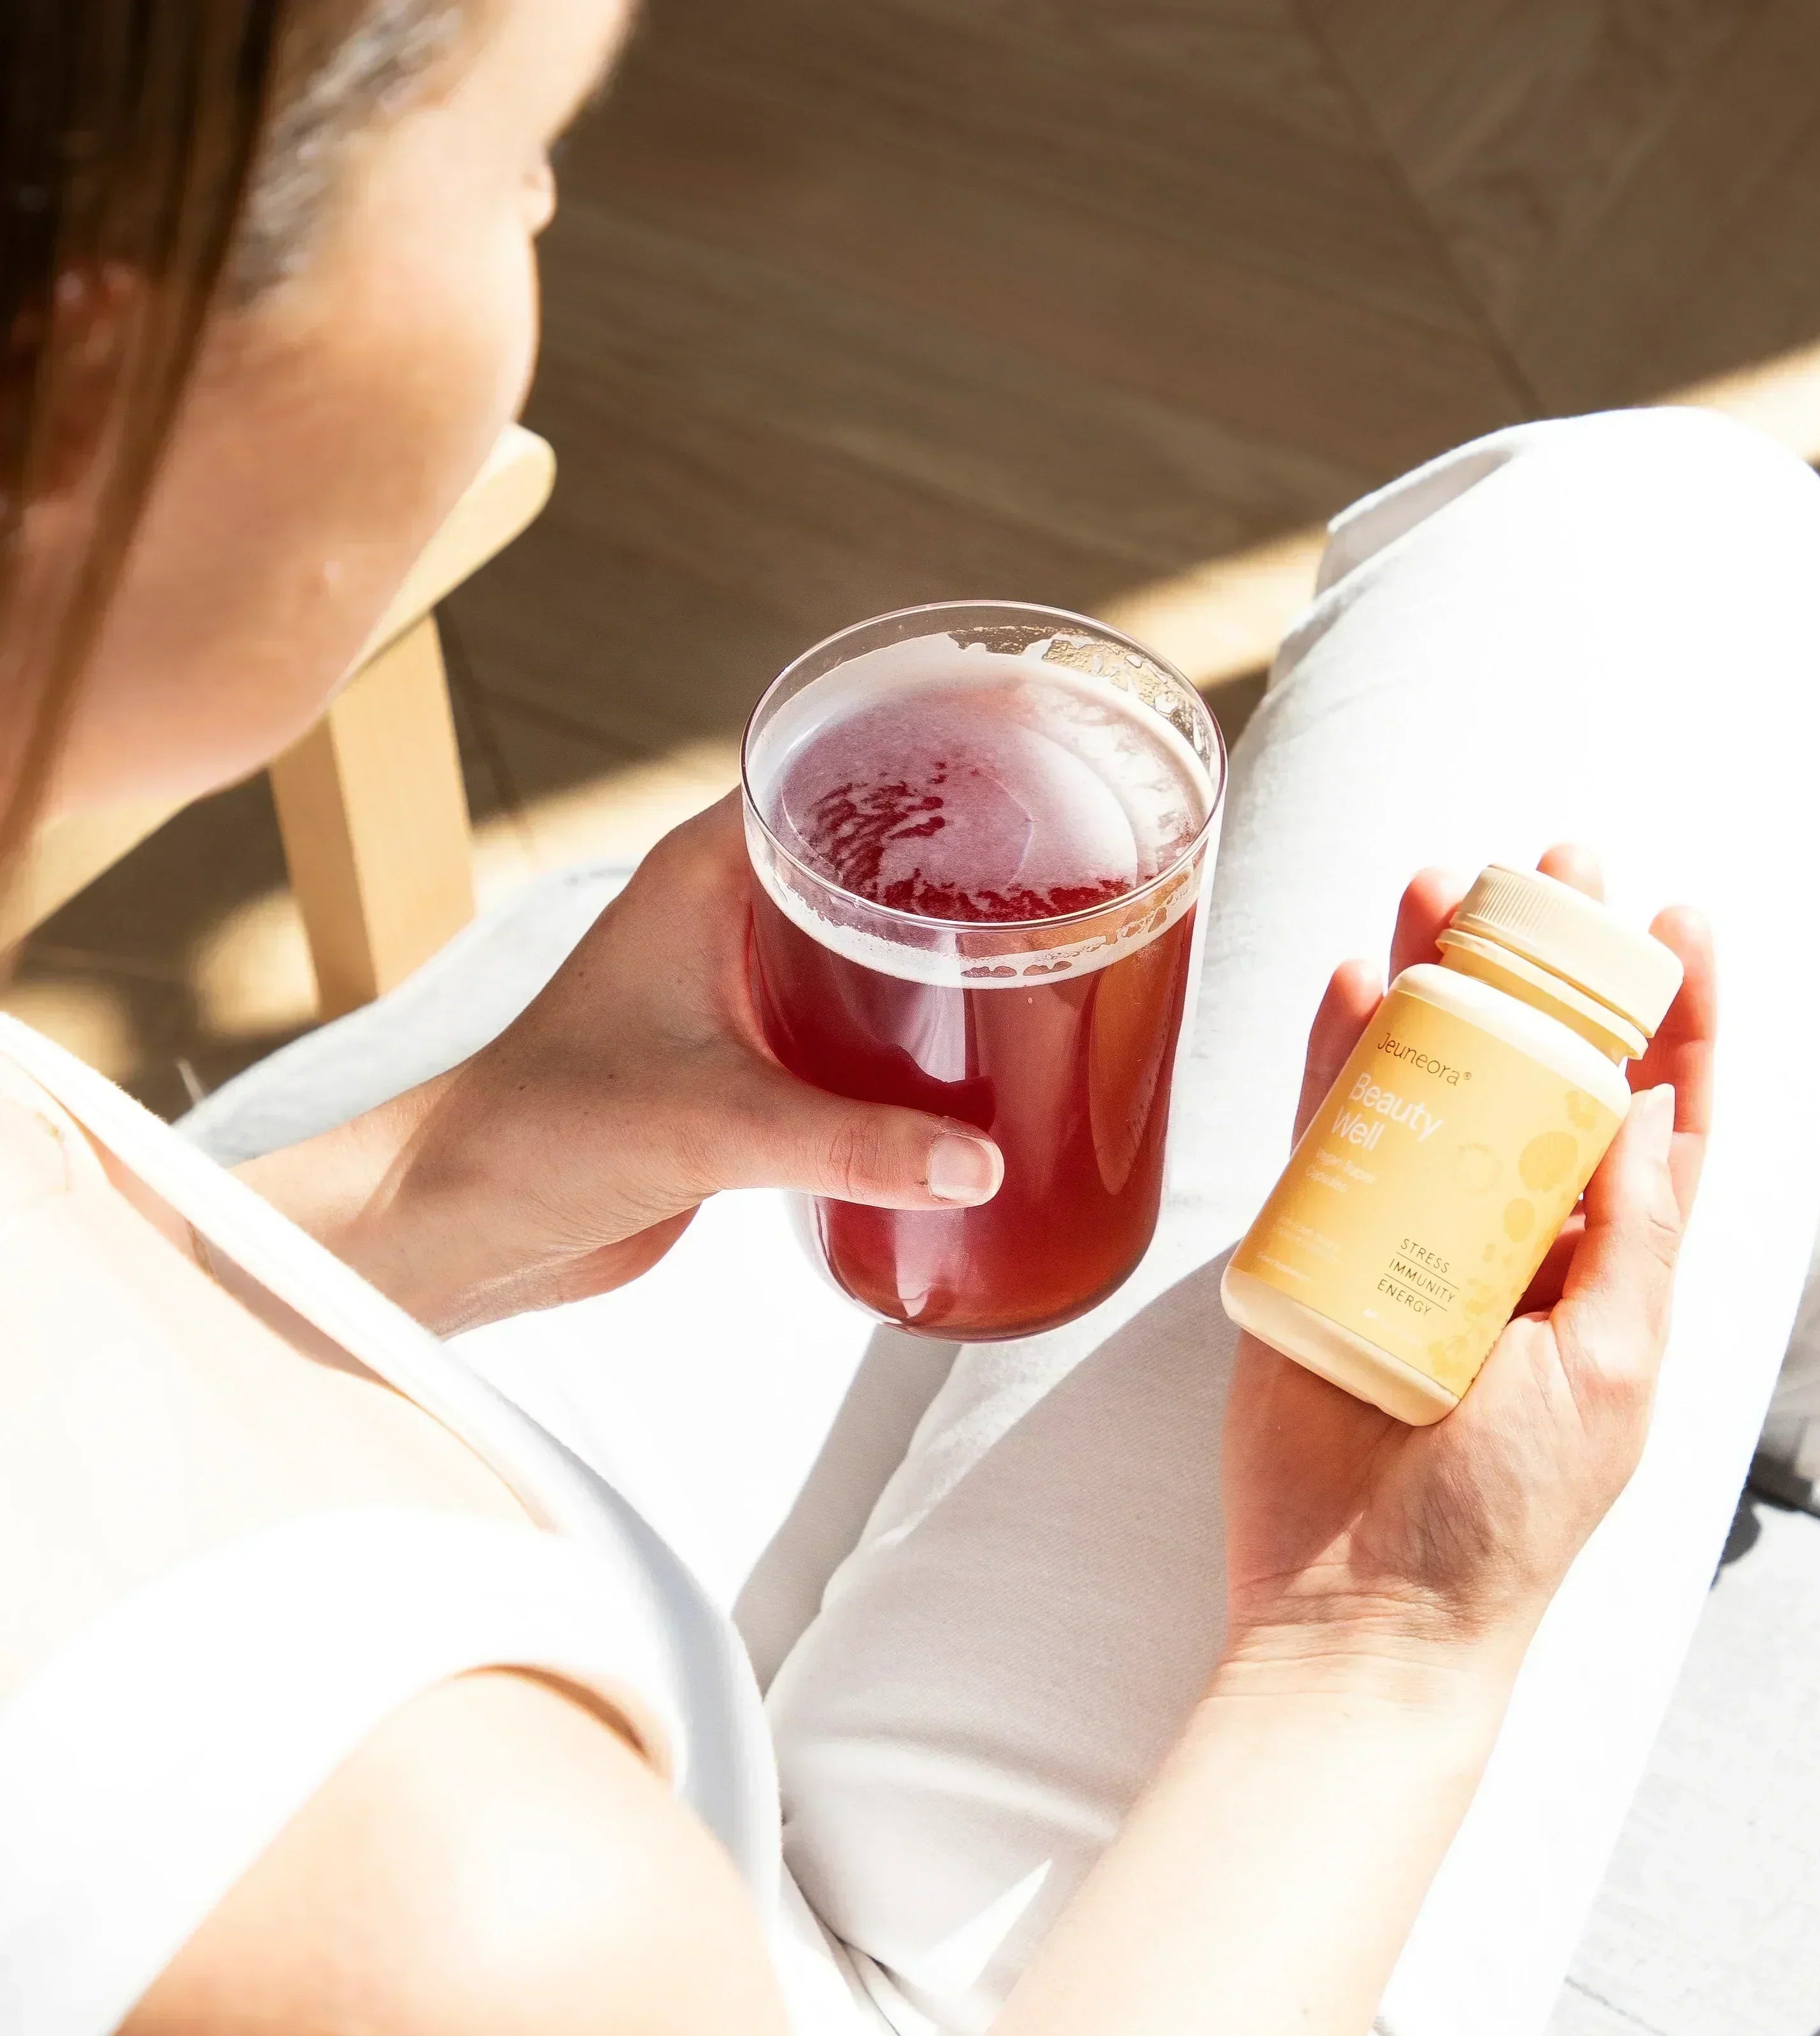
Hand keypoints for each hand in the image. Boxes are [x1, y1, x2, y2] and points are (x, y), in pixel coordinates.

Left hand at [243, 794, 1003, 1331]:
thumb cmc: (539, 1135)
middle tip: (1073, 862)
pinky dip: (920, 1030)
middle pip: (872, 851)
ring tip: (1051, 952)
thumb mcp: (711, 1124)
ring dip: (946, 949)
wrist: (467, 1225)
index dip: (928, 746)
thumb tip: (979, 1161)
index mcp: (707, 874)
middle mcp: (729, 915)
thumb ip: (850, 1142)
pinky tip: (985, 1055)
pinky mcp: (755, 1066)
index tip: (1025, 746)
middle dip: (965, 856)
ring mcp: (743, 990)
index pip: (831, 765)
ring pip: (870, 939)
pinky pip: (859, 1024)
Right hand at [1219, 846, 1714, 1698]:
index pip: (1661, 1113)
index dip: (1681, 1014)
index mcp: (1611, 1268)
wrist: (1364, 1612)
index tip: (1685, 916)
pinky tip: (1349, 982)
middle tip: (1548, 861)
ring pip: (1433, 1078)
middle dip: (1548, 962)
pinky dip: (1339, 1057)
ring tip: (1438, 884)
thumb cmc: (1507, 1517)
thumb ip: (1634, 1234)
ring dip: (1438, 980)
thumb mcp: (1613, 1370)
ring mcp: (1415, 1237)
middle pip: (1538, 1067)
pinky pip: (1331, 1134)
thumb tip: (1650, 1093)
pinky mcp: (1320, 1252)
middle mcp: (1518, 1236)